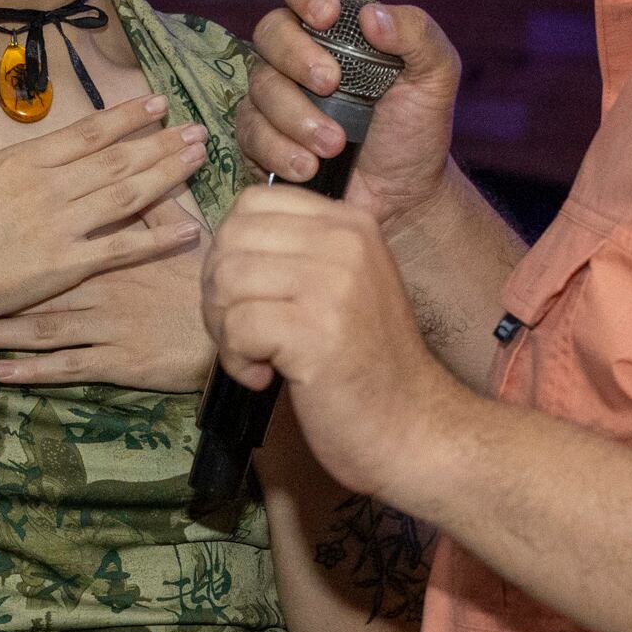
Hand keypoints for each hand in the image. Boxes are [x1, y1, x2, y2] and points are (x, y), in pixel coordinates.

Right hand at [0, 83, 208, 329]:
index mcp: (23, 162)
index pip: (87, 132)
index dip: (126, 117)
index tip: (156, 104)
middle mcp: (51, 187)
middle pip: (118, 159)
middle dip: (161, 142)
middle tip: (199, 129)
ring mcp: (62, 225)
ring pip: (128, 194)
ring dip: (167, 174)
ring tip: (199, 159)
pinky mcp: (67, 265)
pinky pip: (122, 248)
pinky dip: (157, 238)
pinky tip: (188, 228)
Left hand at [0, 199, 211, 390]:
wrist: (232, 334)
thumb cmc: (204, 282)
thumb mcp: (184, 235)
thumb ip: (154, 207)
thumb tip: (139, 170)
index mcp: (111, 251)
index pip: (56, 232)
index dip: (14, 227)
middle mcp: (102, 285)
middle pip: (37, 281)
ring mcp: (106, 325)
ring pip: (43, 326)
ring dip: (1, 331)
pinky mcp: (115, 361)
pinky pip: (66, 367)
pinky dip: (32, 370)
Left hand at [202, 186, 457, 501]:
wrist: (413, 428)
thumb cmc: (366, 366)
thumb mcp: (342, 286)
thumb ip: (294, 255)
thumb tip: (222, 244)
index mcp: (350, 223)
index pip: (252, 203)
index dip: (231, 250)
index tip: (251, 297)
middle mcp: (344, 241)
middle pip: (231, 240)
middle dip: (218, 293)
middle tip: (243, 335)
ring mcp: (332, 284)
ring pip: (226, 281)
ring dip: (224, 329)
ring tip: (255, 358)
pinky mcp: (315, 330)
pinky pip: (236, 327)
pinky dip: (236, 361)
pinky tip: (264, 378)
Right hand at [235, 0, 463, 233]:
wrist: (403, 198)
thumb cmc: (417, 130)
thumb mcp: (436, 77)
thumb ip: (418, 35)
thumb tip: (373, 15)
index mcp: (340, 27)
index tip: (326, 17)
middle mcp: (299, 54)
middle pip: (270, 31)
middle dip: (297, 57)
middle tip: (331, 85)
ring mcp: (276, 95)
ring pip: (259, 86)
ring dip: (296, 116)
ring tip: (334, 145)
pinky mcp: (262, 136)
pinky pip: (249, 132)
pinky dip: (279, 149)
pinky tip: (309, 167)